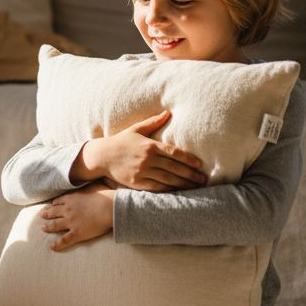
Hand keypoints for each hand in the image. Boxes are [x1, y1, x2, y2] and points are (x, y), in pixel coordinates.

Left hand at [40, 183, 114, 251]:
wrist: (109, 207)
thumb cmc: (105, 195)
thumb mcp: (93, 185)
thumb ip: (88, 185)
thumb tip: (90, 180)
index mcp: (71, 199)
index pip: (59, 201)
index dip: (54, 204)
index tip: (52, 205)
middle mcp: (68, 210)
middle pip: (54, 212)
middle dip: (47, 214)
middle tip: (42, 215)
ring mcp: (71, 222)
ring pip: (55, 225)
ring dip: (48, 227)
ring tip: (43, 228)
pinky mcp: (77, 233)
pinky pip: (64, 240)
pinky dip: (57, 244)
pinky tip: (52, 247)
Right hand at [74, 110, 205, 190]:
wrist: (102, 157)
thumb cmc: (121, 141)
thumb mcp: (136, 129)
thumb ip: (153, 122)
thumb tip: (168, 113)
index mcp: (150, 146)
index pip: (174, 152)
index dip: (188, 159)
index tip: (199, 164)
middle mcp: (147, 159)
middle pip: (174, 168)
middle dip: (191, 174)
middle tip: (203, 179)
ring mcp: (142, 172)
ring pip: (168, 179)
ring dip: (184, 184)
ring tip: (196, 187)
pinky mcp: (137, 182)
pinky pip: (157, 187)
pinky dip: (170, 190)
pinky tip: (179, 192)